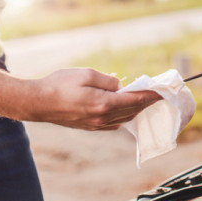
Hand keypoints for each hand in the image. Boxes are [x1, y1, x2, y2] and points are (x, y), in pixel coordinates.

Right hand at [21, 68, 161, 129]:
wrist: (38, 103)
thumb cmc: (60, 84)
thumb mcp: (86, 74)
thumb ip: (108, 80)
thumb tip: (121, 86)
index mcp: (103, 104)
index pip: (135, 99)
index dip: (151, 95)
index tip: (163, 91)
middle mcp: (102, 118)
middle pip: (132, 110)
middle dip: (147, 101)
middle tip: (158, 93)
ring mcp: (96, 125)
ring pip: (124, 118)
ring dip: (136, 109)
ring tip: (145, 99)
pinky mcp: (90, 127)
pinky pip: (114, 124)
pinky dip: (124, 116)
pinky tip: (125, 108)